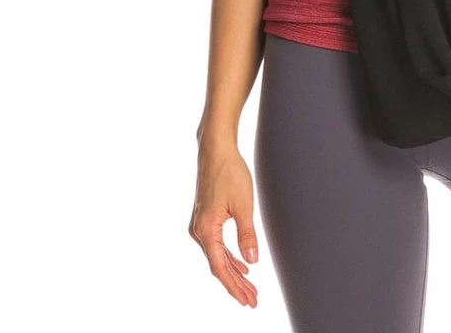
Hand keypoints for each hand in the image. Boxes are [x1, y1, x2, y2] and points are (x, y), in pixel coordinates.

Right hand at [188, 138, 259, 307]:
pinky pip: (216, 245)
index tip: (248, 300)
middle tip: (252, 300)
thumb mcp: (244, 204)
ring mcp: (200, 225)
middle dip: (236, 284)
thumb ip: (247, 234)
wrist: (216, 150)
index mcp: (206, 230)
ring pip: (217, 256)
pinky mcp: (205, 218)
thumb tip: (251, 260)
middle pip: (218, 266)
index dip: (234, 286)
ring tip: (249, 287)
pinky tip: (240, 264)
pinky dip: (229, 257)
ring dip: (233, 272)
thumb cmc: (229, 172)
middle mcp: (198, 231)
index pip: (220, 268)